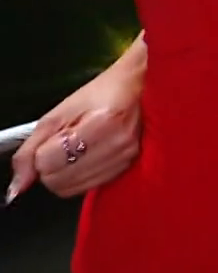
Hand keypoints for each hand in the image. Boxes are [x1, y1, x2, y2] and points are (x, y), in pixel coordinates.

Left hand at [8, 61, 142, 202]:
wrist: (141, 87)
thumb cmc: (102, 93)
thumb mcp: (59, 113)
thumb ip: (30, 149)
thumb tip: (17, 186)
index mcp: (100, 124)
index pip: (47, 162)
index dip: (43, 152)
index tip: (55, 137)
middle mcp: (116, 145)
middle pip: (57, 181)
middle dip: (52, 166)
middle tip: (64, 144)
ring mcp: (126, 158)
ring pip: (72, 188)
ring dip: (67, 172)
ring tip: (80, 148)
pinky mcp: (129, 167)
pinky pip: (89, 187)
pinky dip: (82, 175)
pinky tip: (91, 155)